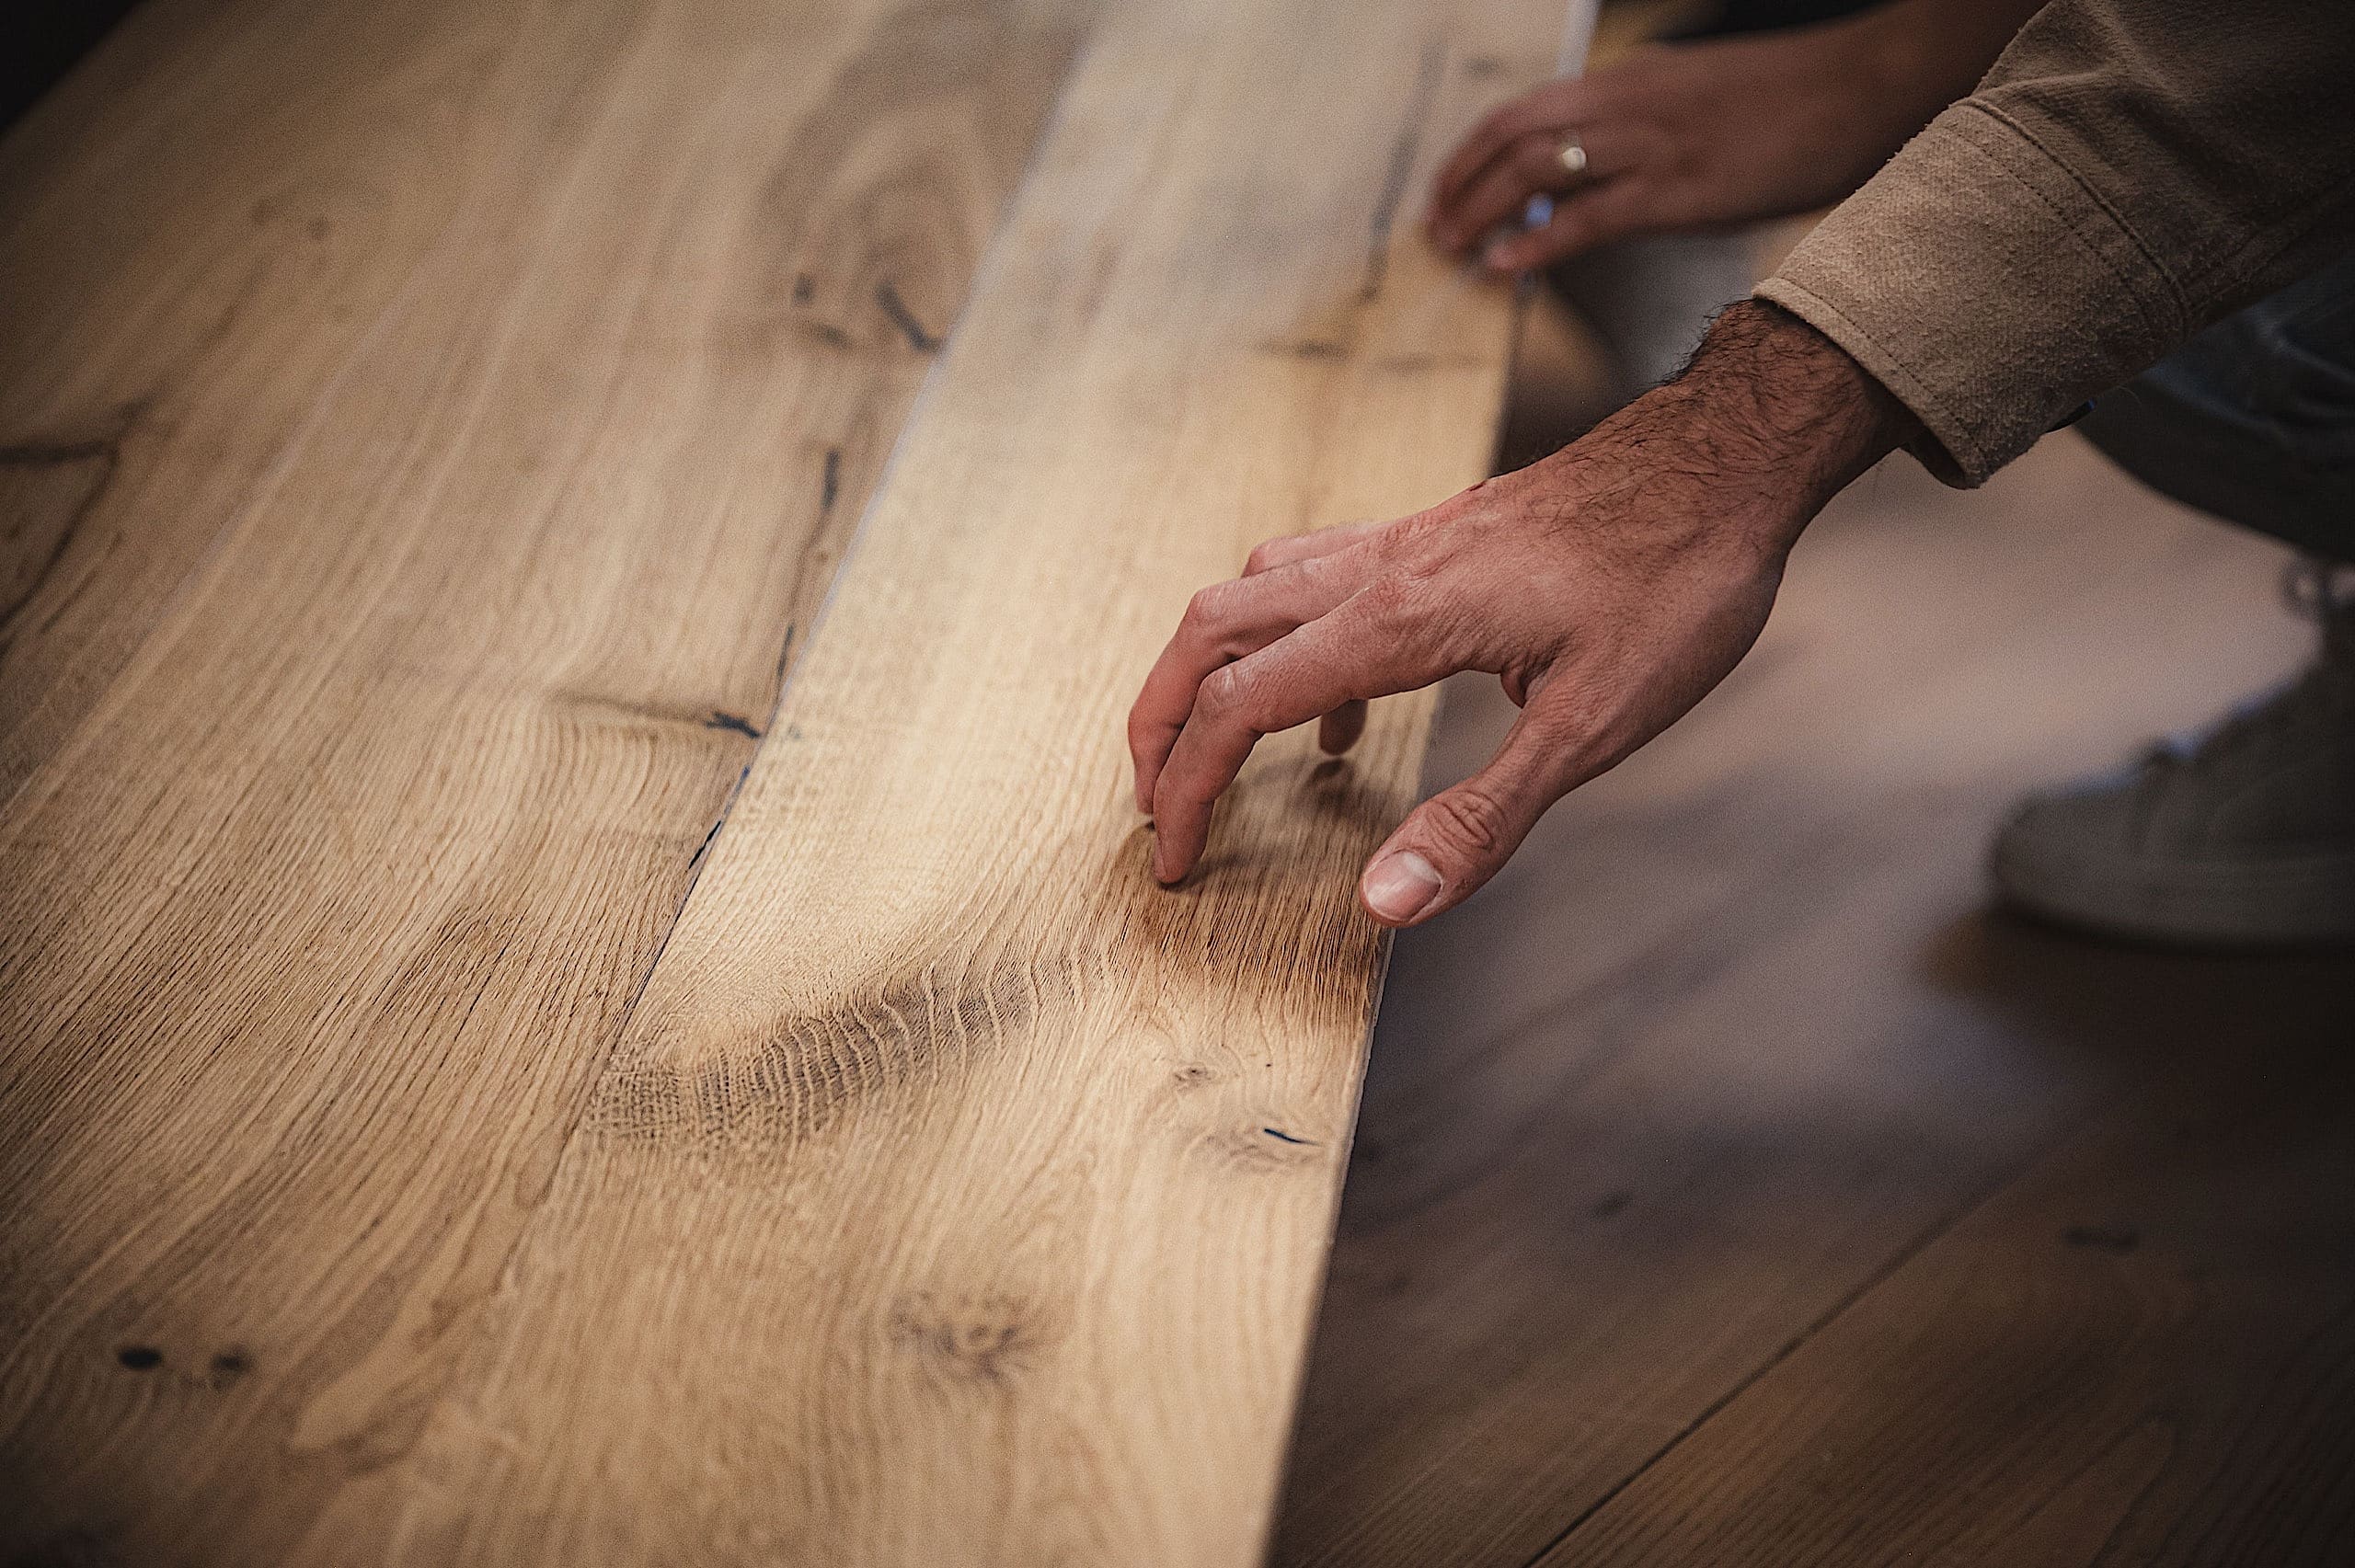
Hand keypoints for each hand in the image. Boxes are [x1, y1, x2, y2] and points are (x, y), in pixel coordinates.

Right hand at [1126, 303, 1915, 924]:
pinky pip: (1317, 580)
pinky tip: (1343, 709)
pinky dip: (1289, 646)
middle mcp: (1378, 570)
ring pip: (1252, 593)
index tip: (1171, 859)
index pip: (1242, 707)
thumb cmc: (1676, 580)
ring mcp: (1402, 543)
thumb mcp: (1593, 726)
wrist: (1728, 457)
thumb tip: (1385, 904)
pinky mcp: (1435, 535)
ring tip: (1217, 752)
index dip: (1188, 789)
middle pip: (1210, 632)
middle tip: (1153, 801)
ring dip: (1211, 672)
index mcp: (1399, 621)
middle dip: (1160, 721)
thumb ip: (1482, 819)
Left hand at [1427, 0, 2041, 272]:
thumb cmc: (1791, 99)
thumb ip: (1640, 124)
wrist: (1866, 86)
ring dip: (1482, 213)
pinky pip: (1590, 218)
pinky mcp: (1683, 191)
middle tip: (1434, 230)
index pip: (1525, 109)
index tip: (1447, 189)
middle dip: (1461, 184)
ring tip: (1455, 251)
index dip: (1473, 152)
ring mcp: (1653, 146)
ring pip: (1537, 170)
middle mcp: (1629, 106)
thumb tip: (1596, 165)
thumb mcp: (1697, 97)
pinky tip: (1507, 267)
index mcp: (1630, 81)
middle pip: (1513, 135)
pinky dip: (1538, 244)